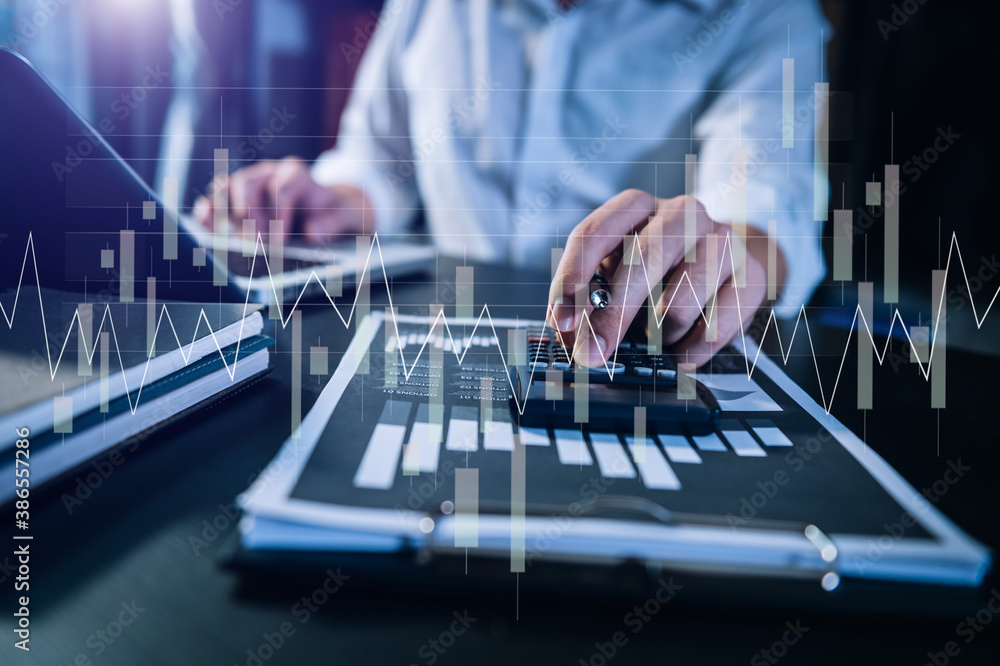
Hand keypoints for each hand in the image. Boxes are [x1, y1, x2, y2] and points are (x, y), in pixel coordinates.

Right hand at [192, 156, 371, 243]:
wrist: (330, 209)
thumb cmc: (337, 212)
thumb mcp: (349, 215)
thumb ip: (335, 222)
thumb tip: (312, 233)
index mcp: (296, 174)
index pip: (283, 186)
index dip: (279, 213)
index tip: (279, 243)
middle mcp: (268, 173)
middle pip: (249, 183)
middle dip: (250, 215)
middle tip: (253, 244)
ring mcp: (247, 184)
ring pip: (227, 187)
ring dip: (225, 214)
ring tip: (229, 242)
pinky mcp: (232, 200)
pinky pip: (213, 201)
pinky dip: (207, 213)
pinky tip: (206, 231)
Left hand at [547, 189, 783, 367]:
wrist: (735, 259)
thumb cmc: (664, 267)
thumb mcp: (620, 269)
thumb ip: (591, 294)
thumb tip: (569, 333)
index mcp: (637, 207)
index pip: (595, 233)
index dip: (573, 279)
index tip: (561, 320)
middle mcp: (682, 214)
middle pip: (641, 262)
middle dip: (611, 317)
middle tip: (591, 354)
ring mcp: (722, 241)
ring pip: (677, 305)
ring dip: (656, 336)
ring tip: (654, 337)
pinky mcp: (751, 275)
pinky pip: (711, 331)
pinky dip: (687, 352)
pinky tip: (681, 348)